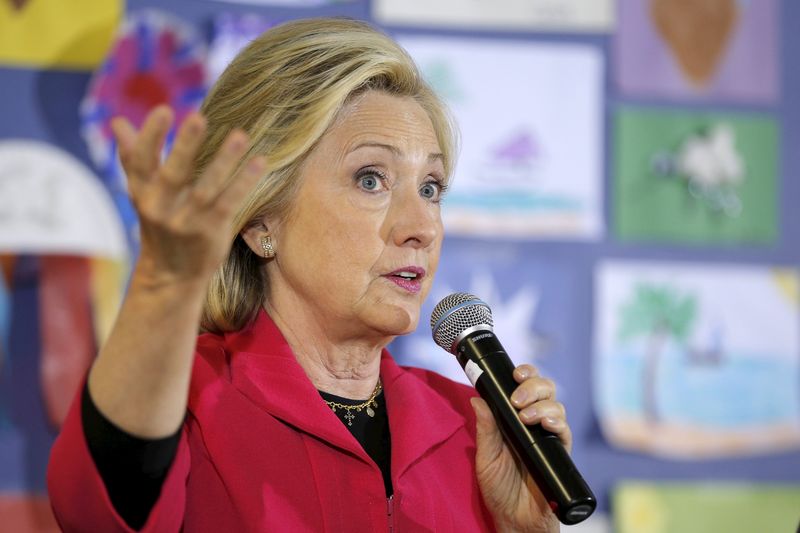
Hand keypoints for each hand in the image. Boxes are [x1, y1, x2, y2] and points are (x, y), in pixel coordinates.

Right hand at [111, 105, 264, 287]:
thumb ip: (133, 157)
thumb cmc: (159, 225)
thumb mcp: (143, 193)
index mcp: (143, 193)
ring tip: (241, 135)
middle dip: (184, 146)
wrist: (170, 276)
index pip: (141, 161)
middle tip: (198, 116)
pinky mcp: (210, 232)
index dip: (150, 136)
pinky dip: (244, 183)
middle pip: (173, 173)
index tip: (164, 110)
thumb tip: (117, 121)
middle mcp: (161, 208)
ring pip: (206, 189)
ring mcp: (186, 222)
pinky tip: (259, 162)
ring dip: (224, 161)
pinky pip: (229, 204)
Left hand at [472, 364, 570, 532]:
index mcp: (514, 418)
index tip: (517, 373)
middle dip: (534, 386)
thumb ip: (485, 428)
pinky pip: (565, 432)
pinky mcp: (559, 453)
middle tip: (518, 400)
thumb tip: (477, 399)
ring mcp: (548, 436)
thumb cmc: (498, 488)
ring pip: (556, 406)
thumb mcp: (486, 456)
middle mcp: (534, 423)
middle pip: (545, 390)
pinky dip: (558, 423)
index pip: (525, 386)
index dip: (526, 374)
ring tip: (526, 417)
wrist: (514, 518)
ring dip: (542, 405)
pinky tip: (548, 425)